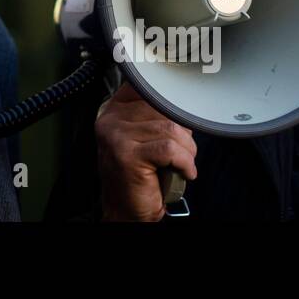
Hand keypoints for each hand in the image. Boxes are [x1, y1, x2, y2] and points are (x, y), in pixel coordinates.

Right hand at [95, 83, 197, 220]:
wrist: (126, 210)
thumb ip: (156, 114)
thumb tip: (184, 99)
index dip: (171, 101)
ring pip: (170, 128)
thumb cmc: (141, 175)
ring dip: (187, 150)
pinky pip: (170, 149)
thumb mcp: (145, 137)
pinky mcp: (127, 155)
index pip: (149, 87)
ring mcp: (117, 135)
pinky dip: (185, 162)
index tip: (181, 115)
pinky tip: (184, 172)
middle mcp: (111, 118)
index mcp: (115, 109)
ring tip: (182, 164)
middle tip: (181, 152)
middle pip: (163, 107)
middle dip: (183, 132)